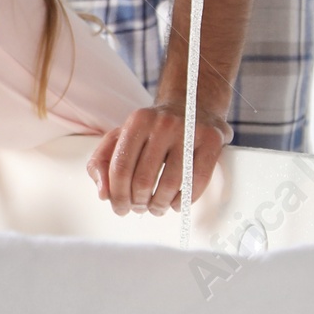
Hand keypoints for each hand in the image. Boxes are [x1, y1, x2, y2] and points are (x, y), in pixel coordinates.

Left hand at [87, 105, 229, 215]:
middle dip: (138, 203)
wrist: (194, 105)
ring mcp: (189, 130)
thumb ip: (101, 163)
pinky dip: (184, 201)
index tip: (120, 208)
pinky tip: (176, 203)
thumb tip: (103, 194)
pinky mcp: (212, 141)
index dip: (117, 196)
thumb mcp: (121, 137)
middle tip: (140, 208)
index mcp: (137, 121)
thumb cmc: (153, 130)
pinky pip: (196, 181)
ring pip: (170, 184)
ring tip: (156, 208)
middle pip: (143, 180)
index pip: (119, 168)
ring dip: (160, 205)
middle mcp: (163, 123)